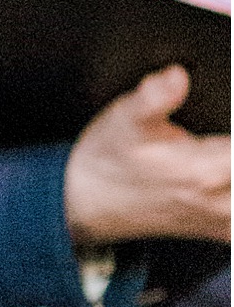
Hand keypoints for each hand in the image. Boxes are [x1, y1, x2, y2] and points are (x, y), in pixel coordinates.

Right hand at [64, 65, 230, 246]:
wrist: (88, 204)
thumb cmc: (108, 157)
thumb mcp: (124, 119)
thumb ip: (154, 97)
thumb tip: (177, 76)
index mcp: (203, 171)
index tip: (232, 116)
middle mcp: (221, 201)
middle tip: (229, 134)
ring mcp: (225, 221)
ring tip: (227, 153)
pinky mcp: (223, 231)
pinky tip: (227, 179)